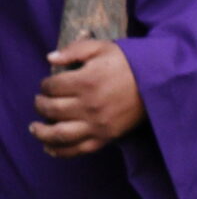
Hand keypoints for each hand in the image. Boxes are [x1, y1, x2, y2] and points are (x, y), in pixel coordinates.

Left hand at [32, 39, 144, 158]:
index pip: (52, 86)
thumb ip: (75, 50)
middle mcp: (90, 105)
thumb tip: (49, 58)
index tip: (47, 84)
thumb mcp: (104, 47)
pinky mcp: (106, 137)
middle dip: (40, 104)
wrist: (161, 82)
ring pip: (59, 134)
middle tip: (40, 100)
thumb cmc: (131, 62)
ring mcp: (98, 124)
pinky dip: (59, 151)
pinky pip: (78, 149)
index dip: (45, 84)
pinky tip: (49, 146)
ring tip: (34, 127)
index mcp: (87, 81)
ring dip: (41, 132)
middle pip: (51, 109)